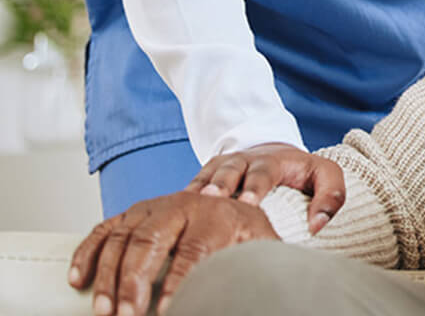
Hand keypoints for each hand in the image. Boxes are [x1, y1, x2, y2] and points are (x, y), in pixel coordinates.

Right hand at [68, 191, 276, 315]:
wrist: (236, 207)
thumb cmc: (244, 236)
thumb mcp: (259, 247)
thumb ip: (255, 264)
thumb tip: (249, 289)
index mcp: (217, 213)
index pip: (195, 248)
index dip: (179, 282)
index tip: (167, 311)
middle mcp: (183, 204)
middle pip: (151, 239)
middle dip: (135, 282)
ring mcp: (154, 206)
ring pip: (123, 236)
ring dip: (109, 276)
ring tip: (104, 311)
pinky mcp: (134, 214)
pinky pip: (104, 230)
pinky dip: (88, 253)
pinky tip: (80, 280)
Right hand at [186, 143, 344, 233]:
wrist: (273, 152)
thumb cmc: (301, 172)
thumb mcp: (324, 175)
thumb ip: (331, 195)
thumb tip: (317, 225)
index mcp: (273, 160)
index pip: (265, 171)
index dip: (256, 186)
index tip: (249, 202)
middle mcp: (245, 160)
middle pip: (232, 169)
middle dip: (223, 184)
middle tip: (215, 200)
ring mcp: (223, 166)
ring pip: (209, 175)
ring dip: (201, 190)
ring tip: (194, 205)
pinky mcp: (206, 175)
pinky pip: (192, 184)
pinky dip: (185, 196)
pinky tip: (177, 210)